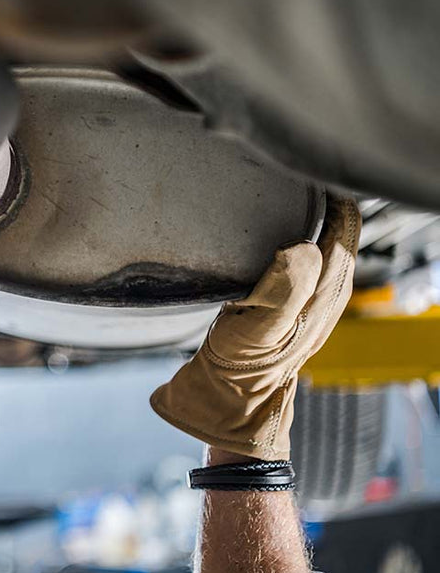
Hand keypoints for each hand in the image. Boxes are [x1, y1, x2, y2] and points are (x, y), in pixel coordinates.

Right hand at [150, 195, 360, 460]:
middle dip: (322, 199)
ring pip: (323, 241)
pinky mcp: (290, 303)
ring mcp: (311, 298)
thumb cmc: (240, 365)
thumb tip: (303, 246)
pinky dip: (294, 237)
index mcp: (325, 291)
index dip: (331, 195)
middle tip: (289, 176)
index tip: (303, 173)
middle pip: (338, 229)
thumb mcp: (258, 327)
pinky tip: (269, 234)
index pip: (345, 225)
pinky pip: (304, 257)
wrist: (228, 400)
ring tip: (281, 194)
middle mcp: (326, 291)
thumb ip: (284, 286)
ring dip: (309, 217)